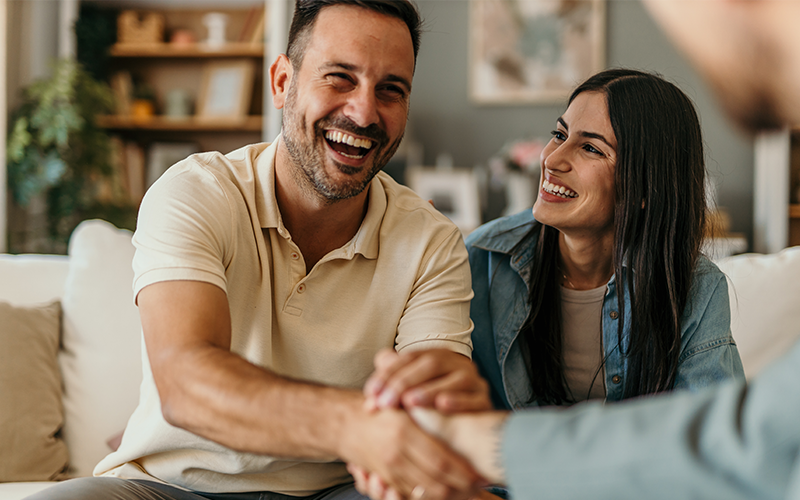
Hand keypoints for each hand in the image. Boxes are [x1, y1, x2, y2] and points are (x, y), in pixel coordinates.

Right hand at [340, 404, 485, 499]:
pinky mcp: (385, 479)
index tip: (481, 474)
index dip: (464, 471)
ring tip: (470, 491)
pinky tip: (446, 490)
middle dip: (461, 488)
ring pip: (426, 492)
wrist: (344, 423)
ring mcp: (389, 470)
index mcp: (404, 433)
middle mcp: (396, 455)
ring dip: (449, 494)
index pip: (442, 461)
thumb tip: (463, 428)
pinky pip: (412, 494)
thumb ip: (429, 417)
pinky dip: (431, 495)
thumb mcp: (405, 405)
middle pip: (437, 482)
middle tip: (481, 486)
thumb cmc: (380, 408)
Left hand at [363, 348, 490, 412]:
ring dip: (430, 390)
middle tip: (385, 402)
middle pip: (430, 364)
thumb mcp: (410, 389)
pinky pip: (475, 399)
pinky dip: (458, 402)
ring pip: (454, 380)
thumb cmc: (430, 404)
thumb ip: (393, 375)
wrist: (468, 423)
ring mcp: (473, 381)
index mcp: (436, 356)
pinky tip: (442, 405)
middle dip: (404, 383)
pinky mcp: (485, 401)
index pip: (409, 358)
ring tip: (410, 402)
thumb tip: (378, 370)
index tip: (371, 393)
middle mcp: (456, 364)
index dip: (388, 374)